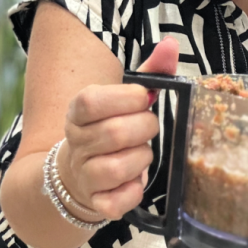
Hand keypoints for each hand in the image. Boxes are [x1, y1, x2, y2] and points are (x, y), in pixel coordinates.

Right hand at [58, 37, 179, 218]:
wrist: (78, 174)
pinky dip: (134, 192)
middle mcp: (76, 143)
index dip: (126, 98)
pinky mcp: (95, 202)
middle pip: (115, 133)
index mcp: (78, 112)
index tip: (142, 99)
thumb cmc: (110, 129)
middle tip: (148, 129)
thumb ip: (150, 73)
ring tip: (142, 154)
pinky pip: (117, 202)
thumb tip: (171, 44)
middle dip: (144, 129)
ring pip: (118, 168)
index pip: (93, 100)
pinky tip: (136, 181)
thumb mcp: (124, 99)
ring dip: (142, 160)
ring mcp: (83, 175)